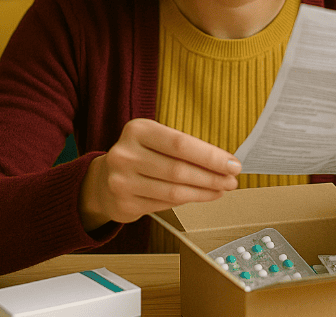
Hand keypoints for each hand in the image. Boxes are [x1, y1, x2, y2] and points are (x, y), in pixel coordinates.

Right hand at [79, 118, 241, 231]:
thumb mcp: (156, 141)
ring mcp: (122, 181)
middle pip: (179, 169)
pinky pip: (165, 205)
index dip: (210, 156)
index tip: (232, 164)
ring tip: (221, 189)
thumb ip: (185, 149)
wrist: (103, 181)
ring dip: (204, 192)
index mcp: (137, 130)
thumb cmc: (140, 157)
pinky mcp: (124, 204)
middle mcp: (126, 154)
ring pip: (174, 191)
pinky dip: (188, 201)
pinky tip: (202, 196)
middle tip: (232, 180)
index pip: (181, 144)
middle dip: (212, 177)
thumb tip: (224, 163)